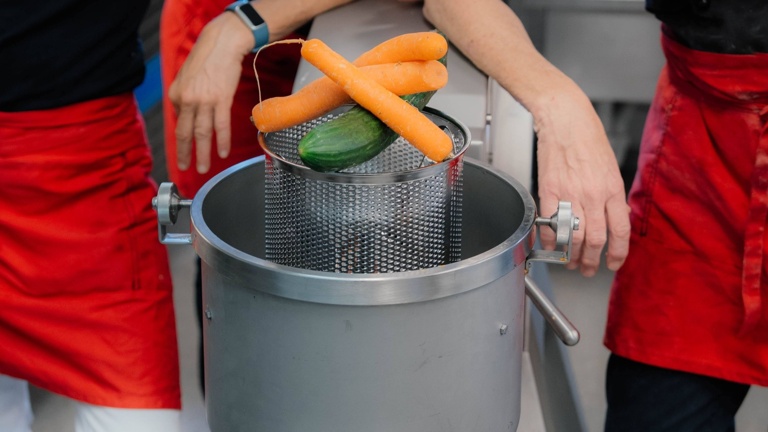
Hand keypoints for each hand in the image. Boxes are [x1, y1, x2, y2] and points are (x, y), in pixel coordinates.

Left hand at [168, 12, 253, 173]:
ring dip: (203, 153)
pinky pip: (221, 126)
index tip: (185, 149)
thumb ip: (184, 97)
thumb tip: (185, 115)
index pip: (178, 121)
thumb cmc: (206, 59)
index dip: (183, 136)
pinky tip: (222, 153)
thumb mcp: (186, 77)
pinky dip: (221, 141)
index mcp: (176, 94)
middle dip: (185, 154)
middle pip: (185, 133)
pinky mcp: (221, 100)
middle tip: (185, 168)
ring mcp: (204, 101)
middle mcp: (188, 100)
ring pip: (202, 134)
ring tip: (204, 168)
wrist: (222, 44)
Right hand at [533, 85, 629, 276]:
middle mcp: (593, 194)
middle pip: (595, 239)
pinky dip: (548, 239)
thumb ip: (612, 195)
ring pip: (572, 236)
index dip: (618, 253)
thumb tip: (614, 218)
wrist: (565, 119)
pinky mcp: (548, 191)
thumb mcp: (610, 167)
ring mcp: (569, 194)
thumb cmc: (587, 138)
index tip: (614, 263)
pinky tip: (551, 244)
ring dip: (571, 255)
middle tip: (588, 269)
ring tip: (570, 262)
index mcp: (612, 189)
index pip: (620, 230)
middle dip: (592, 261)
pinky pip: (548, 223)